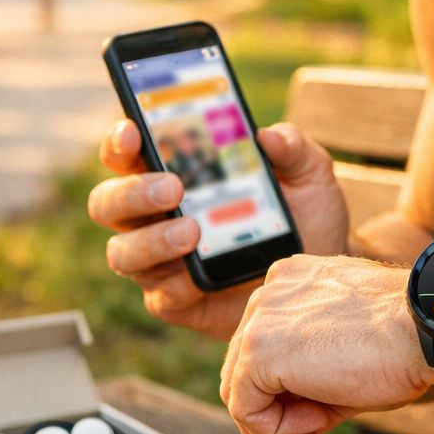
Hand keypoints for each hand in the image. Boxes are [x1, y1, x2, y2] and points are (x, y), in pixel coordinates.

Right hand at [87, 119, 348, 339]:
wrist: (324, 271)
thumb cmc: (306, 214)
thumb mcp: (309, 174)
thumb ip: (293, 148)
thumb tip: (270, 136)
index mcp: (174, 173)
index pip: (127, 153)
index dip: (119, 141)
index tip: (132, 131)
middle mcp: (156, 216)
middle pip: (109, 202)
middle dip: (133, 192)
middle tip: (174, 187)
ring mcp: (162, 262)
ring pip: (123, 252)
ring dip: (151, 240)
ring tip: (192, 230)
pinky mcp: (177, 301)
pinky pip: (159, 297)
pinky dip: (175, 285)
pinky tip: (198, 277)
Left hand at [220, 254, 433, 433]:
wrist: (425, 329)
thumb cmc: (402, 341)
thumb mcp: (349, 366)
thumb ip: (312, 393)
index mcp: (293, 285)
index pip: (264, 351)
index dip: (281, 399)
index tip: (311, 429)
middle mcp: (270, 294)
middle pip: (245, 371)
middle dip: (272, 420)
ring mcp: (261, 318)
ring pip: (240, 391)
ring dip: (274, 429)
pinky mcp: (259, 348)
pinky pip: (246, 408)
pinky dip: (275, 430)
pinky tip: (315, 425)